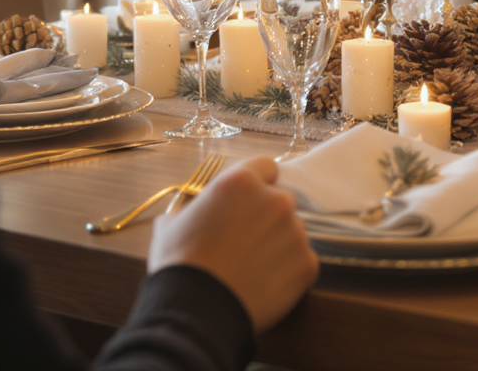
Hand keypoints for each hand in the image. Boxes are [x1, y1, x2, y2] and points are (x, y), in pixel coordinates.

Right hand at [148, 156, 318, 332]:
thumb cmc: (180, 263)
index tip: (246, 203)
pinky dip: (288, 271)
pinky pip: (302, 261)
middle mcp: (275, 200)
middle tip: (245, 242)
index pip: (265, 168)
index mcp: (242, 182)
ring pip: (292, 232)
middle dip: (266, 217)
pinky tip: (264, 283)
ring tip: (251, 268)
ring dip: (277, 244)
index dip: (256, 184)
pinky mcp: (307, 263)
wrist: (197, 310)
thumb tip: (191, 211)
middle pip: (280, 201)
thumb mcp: (171, 223)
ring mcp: (296, 232)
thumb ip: (191, 208)